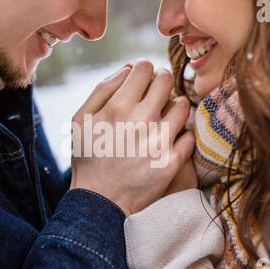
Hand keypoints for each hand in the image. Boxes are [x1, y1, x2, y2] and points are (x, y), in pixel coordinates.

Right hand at [70, 60, 193, 215]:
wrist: (100, 201)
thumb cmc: (88, 157)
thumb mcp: (80, 120)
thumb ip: (102, 89)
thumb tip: (128, 67)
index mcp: (117, 107)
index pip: (144, 67)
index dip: (143, 70)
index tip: (142, 80)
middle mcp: (141, 120)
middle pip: (167, 79)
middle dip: (161, 81)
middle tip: (155, 94)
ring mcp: (159, 141)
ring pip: (182, 105)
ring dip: (174, 106)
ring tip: (163, 117)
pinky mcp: (172, 161)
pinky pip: (189, 135)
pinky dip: (180, 134)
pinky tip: (168, 139)